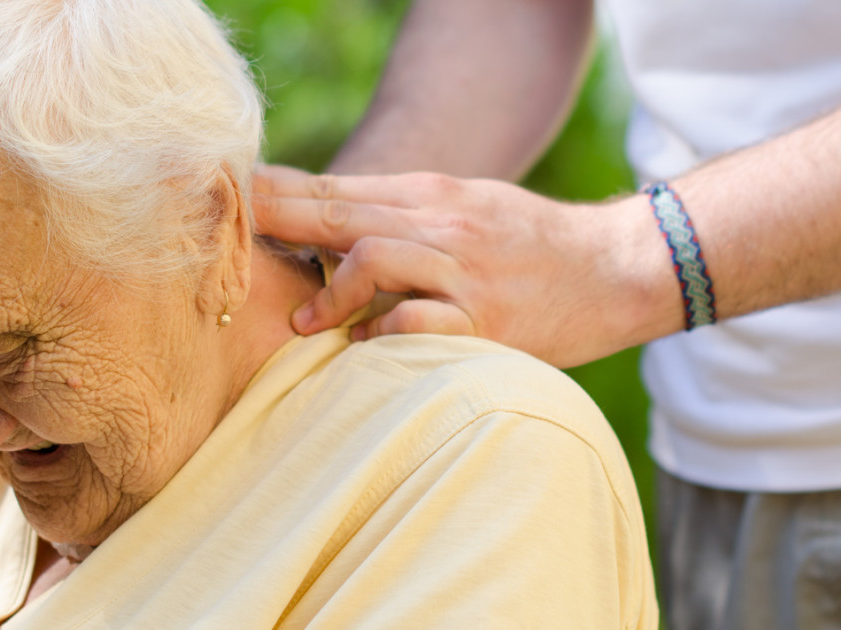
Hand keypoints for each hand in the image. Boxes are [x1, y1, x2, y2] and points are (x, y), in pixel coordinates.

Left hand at [252, 166, 679, 367]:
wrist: (617, 268)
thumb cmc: (533, 247)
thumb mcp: (468, 211)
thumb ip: (403, 220)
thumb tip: (329, 233)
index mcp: (429, 197)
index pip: (337, 189)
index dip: (276, 192)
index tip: (226, 197)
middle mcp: (440, 226)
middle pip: (339, 213)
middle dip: (274, 220)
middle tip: (222, 236)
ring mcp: (462, 272)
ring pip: (373, 257)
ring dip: (329, 290)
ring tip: (303, 325)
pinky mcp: (486, 321)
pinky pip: (417, 322)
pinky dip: (384, 334)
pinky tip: (367, 350)